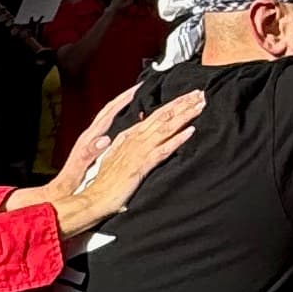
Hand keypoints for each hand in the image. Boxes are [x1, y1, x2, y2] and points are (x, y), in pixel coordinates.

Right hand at [31, 88, 203, 237]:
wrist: (92, 198)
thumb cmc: (103, 182)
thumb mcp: (116, 157)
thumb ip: (128, 144)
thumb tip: (141, 133)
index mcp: (127, 136)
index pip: (154, 116)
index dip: (172, 105)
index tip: (187, 96)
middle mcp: (133, 139)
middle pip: (161, 117)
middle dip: (182, 103)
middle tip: (200, 93)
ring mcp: (137, 151)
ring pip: (164, 128)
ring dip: (184, 115)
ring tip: (199, 105)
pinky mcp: (140, 165)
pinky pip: (162, 150)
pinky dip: (177, 140)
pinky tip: (190, 131)